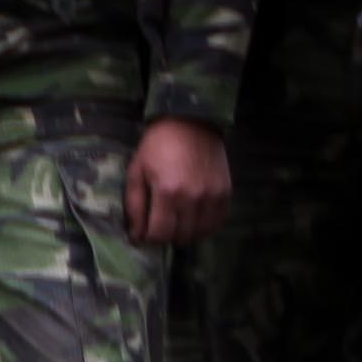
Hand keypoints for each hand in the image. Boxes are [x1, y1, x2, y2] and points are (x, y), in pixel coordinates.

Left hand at [127, 114, 232, 246]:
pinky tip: (194, 220)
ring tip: (176, 223)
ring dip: (185, 234)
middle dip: (165, 237)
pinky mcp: (226, 192)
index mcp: (168, 192)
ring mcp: (213, 196)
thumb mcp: (136, 172)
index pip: (160, 234)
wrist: (190, 122)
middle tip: (159, 226)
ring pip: (200, 233)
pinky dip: (204, 227)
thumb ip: (135, 206)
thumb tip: (136, 235)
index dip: (149, 239)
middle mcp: (193, 197)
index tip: (144, 234)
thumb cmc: (157, 146)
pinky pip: (217, 222)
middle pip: (180, 236)